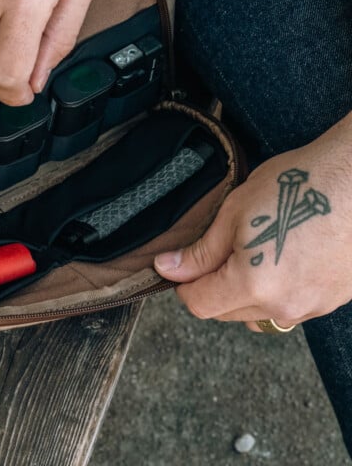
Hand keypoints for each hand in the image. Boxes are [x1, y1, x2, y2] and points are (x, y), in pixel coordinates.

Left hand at [154, 113, 351, 330]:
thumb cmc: (297, 186)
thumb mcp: (235, 212)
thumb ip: (201, 251)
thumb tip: (168, 269)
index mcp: (254, 285)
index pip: (200, 305)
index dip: (182, 285)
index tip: (180, 264)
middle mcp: (285, 306)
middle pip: (227, 314)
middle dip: (211, 288)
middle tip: (216, 249)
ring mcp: (313, 307)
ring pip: (259, 315)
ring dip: (243, 295)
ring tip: (250, 253)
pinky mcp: (332, 300)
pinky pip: (289, 308)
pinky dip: (274, 293)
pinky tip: (278, 259)